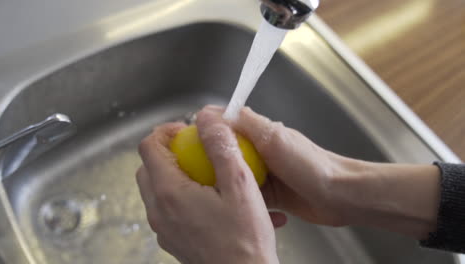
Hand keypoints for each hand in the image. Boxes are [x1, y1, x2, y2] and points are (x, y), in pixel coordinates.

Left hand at [136, 108, 278, 263]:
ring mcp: (165, 229)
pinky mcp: (175, 240)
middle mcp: (160, 212)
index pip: (149, 146)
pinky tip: (218, 200)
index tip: (188, 129)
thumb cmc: (245, 240)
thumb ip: (220, 147)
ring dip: (179, 174)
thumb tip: (206, 118)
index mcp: (169, 193)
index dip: (167, 130)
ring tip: (211, 174)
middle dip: (170, 151)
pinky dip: (187, 196)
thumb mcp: (239, 184)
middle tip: (197, 149)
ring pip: (159, 189)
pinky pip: (172, 209)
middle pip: (149, 167)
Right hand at [202, 105, 349, 226]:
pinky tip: (229, 204)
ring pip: (232, 174)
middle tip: (190, 171)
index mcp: (259, 131)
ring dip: (221, 181)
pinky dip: (237, 198)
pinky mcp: (268, 193)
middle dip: (207, 159)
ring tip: (205, 190)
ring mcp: (263, 172)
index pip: (224, 124)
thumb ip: (245, 123)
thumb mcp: (273, 139)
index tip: (185, 141)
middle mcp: (259, 150)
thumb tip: (211, 111)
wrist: (338, 196)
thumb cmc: (311, 166)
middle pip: (224, 151)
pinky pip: (245, 193)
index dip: (204, 130)